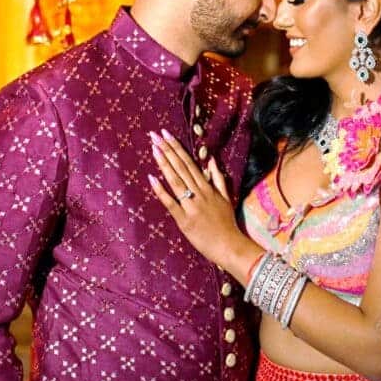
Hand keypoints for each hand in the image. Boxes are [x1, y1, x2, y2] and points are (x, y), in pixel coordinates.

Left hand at [148, 130, 253, 273]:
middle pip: (180, 168)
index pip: (189, 163)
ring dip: (164, 164)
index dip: (177, 148)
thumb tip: (212, 160)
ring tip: (153, 148)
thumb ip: (218, 178)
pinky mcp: (184, 220)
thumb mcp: (226, 198)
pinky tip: (151, 178)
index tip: (166, 135)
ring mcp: (191, 206)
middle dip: (167, 150)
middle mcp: (199, 193)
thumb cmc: (227, 223)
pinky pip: (171, 202)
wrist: (229, 246)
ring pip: (175, 181)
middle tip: (155, 135)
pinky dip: (161, 190)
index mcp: (207, 187)